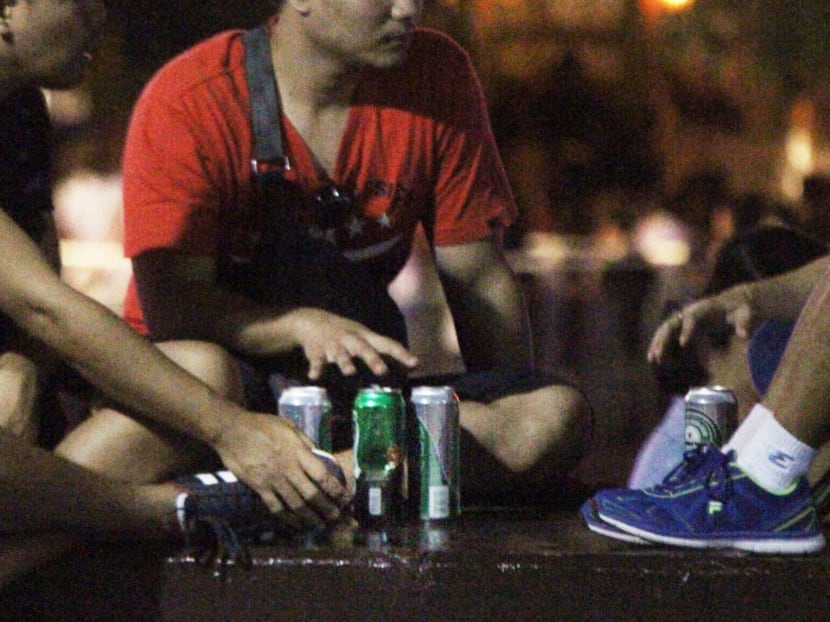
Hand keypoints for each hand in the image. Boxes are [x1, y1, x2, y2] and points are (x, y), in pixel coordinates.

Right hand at [210, 412, 351, 529]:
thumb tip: (321, 456)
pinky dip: (288, 519)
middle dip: (327, 508)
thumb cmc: (262, 426)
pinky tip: (296, 524)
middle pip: (312, 495)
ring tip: (320, 525)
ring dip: (310, 518)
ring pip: (296, 505)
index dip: (336, 489)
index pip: (323, 475)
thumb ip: (306, 443)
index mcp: (298, 453)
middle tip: (336, 517)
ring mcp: (273, 480)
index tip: (344, 497)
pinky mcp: (259, 488)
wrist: (232, 431)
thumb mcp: (289, 427)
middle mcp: (288, 469)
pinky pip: (276, 508)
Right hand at [284, 308, 417, 380]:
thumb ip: (382, 349)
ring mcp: (334, 345)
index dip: (401, 354)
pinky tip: (314, 377)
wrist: (311, 320)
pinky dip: (315, 368)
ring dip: (345, 362)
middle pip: (364, 349)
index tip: (414, 363)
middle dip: (373, 360)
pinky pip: (316, 360)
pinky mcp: (317, 351)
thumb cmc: (345, 333)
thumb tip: (409, 364)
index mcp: (365, 337)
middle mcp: (351, 340)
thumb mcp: (364, 336)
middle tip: (382, 371)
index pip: (387, 344)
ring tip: (349, 371)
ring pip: (340, 355)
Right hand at [647, 284, 755, 365]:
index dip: (687, 329)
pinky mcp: (684, 323)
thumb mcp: (746, 314)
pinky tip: (656, 357)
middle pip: (672, 323)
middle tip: (658, 354)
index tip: (683, 344)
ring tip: (651, 358)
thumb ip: (744, 324)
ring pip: (665, 328)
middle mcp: (690, 310)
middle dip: (664, 339)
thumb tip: (744, 336)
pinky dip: (660, 344)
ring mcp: (685, 316)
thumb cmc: (741, 308)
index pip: (692, 317)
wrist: (734, 300)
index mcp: (704, 308)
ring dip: (657, 343)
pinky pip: (668, 333)